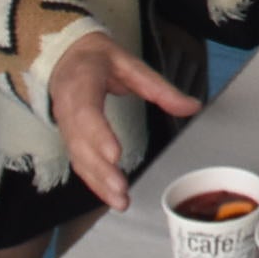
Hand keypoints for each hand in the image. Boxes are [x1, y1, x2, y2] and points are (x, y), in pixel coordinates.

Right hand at [45, 32, 198, 211]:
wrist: (64, 56)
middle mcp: (68, 110)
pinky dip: (92, 181)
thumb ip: (159, 87)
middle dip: (101, 170)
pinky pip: (78, 162)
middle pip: (81, 145)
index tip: (115, 155)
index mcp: (81, 85)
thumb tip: (193, 106)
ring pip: (78, 158)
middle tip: (122, 190)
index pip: (87, 114)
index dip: (99, 136)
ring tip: (120, 201)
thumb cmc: (98, 59)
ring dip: (97, 182)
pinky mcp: (69, 138)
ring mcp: (65, 127)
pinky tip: (109, 196)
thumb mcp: (130, 63)